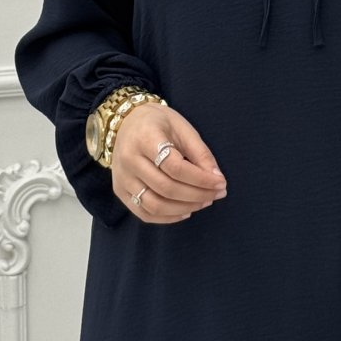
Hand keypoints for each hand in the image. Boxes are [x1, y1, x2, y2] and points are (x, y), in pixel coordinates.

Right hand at [111, 101, 227, 223]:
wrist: (127, 122)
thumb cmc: (158, 123)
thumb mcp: (183, 128)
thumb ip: (200, 153)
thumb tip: (217, 179)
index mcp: (144, 138)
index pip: (175, 167)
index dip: (201, 179)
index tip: (220, 182)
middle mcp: (129, 160)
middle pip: (166, 188)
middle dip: (197, 195)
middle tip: (217, 194)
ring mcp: (122, 178)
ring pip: (155, 205)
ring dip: (184, 208)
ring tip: (204, 202)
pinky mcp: (120, 191)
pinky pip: (144, 213)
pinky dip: (168, 218)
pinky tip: (185, 212)